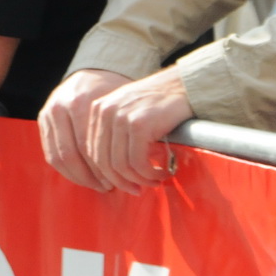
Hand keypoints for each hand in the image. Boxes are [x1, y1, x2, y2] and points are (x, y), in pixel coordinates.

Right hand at [38, 69, 129, 190]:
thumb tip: (133, 170)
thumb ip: (120, 133)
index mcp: (80, 102)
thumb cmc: (113, 92)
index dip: (102, 169)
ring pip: (57, 157)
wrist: (92, 73)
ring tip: (96, 185)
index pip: (88, 147)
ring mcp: (48, 113)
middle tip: (107, 187)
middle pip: (71, 154)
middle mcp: (59, 107)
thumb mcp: (119, 105)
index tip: (118, 182)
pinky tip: (82, 176)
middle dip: (89, 176)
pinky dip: (65, 169)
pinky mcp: (42, 119)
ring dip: (77, 176)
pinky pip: (50, 153)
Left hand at [86, 68, 191, 192]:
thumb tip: (109, 172)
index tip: (121, 184)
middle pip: (102, 161)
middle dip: (120, 182)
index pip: (90, 152)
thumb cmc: (159, 103)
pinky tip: (162, 173)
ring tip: (154, 181)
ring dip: (138, 180)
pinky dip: (148, 174)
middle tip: (137, 190)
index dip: (104, 174)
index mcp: (97, 110)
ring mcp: (120, 117)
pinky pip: (137, 162)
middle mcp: (104, 111)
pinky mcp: (139, 124)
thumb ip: (114, 134)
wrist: (185, 84)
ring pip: (119, 165)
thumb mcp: (127, 113)